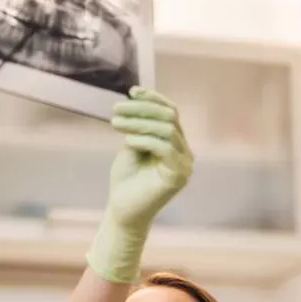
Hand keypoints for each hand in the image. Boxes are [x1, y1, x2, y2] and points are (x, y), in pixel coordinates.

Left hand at [87, 87, 192, 283]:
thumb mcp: (131, 146)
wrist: (123, 211)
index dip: (153, 98)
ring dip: (139, 123)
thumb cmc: (126, 180)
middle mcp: (185, 152)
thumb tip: (138, 102)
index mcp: (175, 142)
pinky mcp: (178, 176)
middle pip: (169, 118)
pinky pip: (165, 148)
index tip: (132, 91)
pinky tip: (127, 141)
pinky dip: (145, 140)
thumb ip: (140, 127)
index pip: (170, 112)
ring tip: (115, 123)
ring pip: (167, 130)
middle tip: (115, 109)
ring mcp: (185, 164)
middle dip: (142, 109)